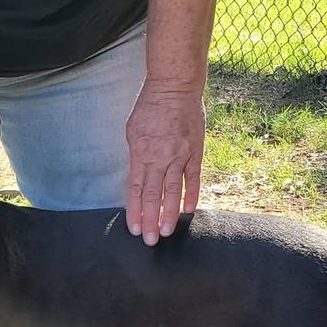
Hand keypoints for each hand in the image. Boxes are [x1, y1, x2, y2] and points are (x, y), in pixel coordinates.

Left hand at [125, 83, 204, 246]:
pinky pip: (193, 177)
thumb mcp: (132, 130)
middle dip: (151, 220)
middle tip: (150, 241)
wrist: (175, 86)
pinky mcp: (194, 151)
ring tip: (166, 232)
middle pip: (153, 195)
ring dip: (169, 214)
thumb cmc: (150, 106)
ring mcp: (179, 155)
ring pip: (172, 191)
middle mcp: (159, 157)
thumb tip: (137, 177)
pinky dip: (191, 195)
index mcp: (141, 153)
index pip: (136, 189)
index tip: (135, 229)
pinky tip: (188, 211)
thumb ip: (136, 156)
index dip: (135, 211)